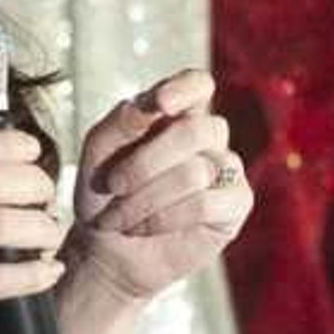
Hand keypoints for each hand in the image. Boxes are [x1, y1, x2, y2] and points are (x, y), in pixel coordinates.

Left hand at [63, 68, 250, 305]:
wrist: (106, 249)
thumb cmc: (103, 195)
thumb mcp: (98, 152)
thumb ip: (121, 121)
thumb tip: (153, 104)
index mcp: (175, 113)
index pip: (197, 84)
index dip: (185, 89)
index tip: (160, 104)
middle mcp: (206, 136)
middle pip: (195, 130)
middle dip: (144, 164)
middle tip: (112, 186)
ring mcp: (225, 168)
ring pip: (195, 172)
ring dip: (146, 198)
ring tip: (119, 217)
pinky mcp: (235, 204)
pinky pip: (206, 203)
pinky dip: (165, 218)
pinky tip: (145, 227)